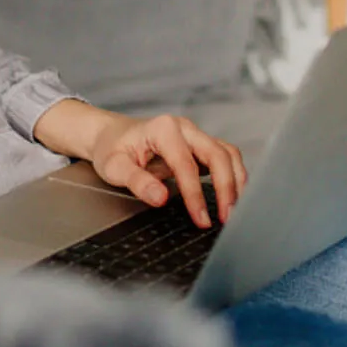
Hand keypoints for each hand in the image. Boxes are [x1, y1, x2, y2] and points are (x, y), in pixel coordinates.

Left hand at [90, 111, 246, 227]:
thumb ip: (137, 182)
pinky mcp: (200, 145)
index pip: (187, 164)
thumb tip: (161, 198)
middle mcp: (184, 128)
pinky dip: (233, 176)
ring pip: (228, 153)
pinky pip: (225, 157)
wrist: (111, 135)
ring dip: (236, 181)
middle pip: (218, 154)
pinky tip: (233, 197)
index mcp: (163, 129)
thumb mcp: (114, 167)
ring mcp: (194, 135)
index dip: (196, 194)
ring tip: (235, 210)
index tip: (201, 219)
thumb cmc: (111, 149)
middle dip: (227, 187)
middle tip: (227, 218)